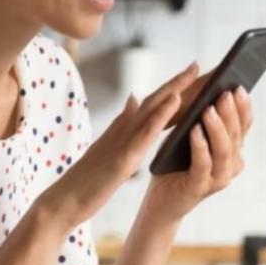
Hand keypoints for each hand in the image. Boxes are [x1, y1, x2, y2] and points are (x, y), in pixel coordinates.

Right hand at [35, 63, 198, 231]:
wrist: (66, 200)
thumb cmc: (88, 178)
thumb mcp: (109, 146)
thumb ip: (123, 122)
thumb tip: (134, 98)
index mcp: (123, 129)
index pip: (154, 104)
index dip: (174, 88)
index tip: (194, 73)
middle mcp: (123, 128)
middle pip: (156, 100)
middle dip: (179, 82)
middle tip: (199, 64)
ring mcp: (122, 141)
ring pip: (152, 109)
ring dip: (174, 89)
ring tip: (194, 72)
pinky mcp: (123, 158)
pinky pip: (145, 132)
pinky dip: (161, 114)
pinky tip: (176, 100)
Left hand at [142, 86, 252, 224]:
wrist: (161, 200)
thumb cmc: (175, 164)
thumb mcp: (190, 136)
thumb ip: (201, 118)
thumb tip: (208, 87)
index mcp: (233, 150)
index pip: (244, 124)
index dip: (243, 106)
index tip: (238, 86)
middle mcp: (231, 164)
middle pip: (236, 134)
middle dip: (230, 112)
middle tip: (224, 92)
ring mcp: (218, 178)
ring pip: (224, 149)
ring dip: (217, 127)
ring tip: (208, 109)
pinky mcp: (200, 187)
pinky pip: (203, 164)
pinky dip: (200, 146)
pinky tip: (194, 131)